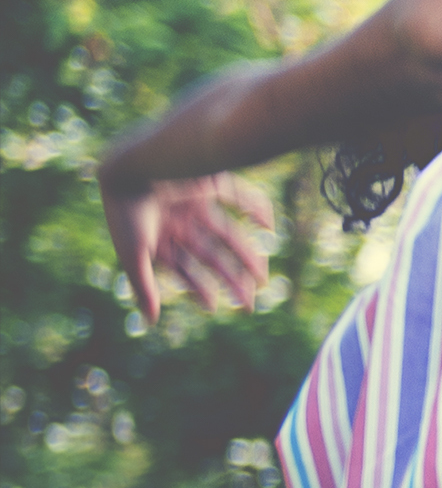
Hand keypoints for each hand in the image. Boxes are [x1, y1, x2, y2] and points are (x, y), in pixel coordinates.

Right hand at [103, 172, 274, 323]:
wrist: (130, 164)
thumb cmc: (126, 212)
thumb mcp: (134, 253)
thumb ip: (143, 287)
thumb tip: (151, 322)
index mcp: (160, 238)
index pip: (184, 270)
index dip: (199, 289)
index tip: (216, 308)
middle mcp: (179, 222)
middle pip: (210, 256)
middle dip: (228, 280)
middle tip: (249, 304)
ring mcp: (195, 202)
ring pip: (227, 233)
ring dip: (246, 255)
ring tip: (262, 277)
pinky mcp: (209, 181)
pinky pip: (239, 195)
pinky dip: (256, 208)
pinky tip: (269, 227)